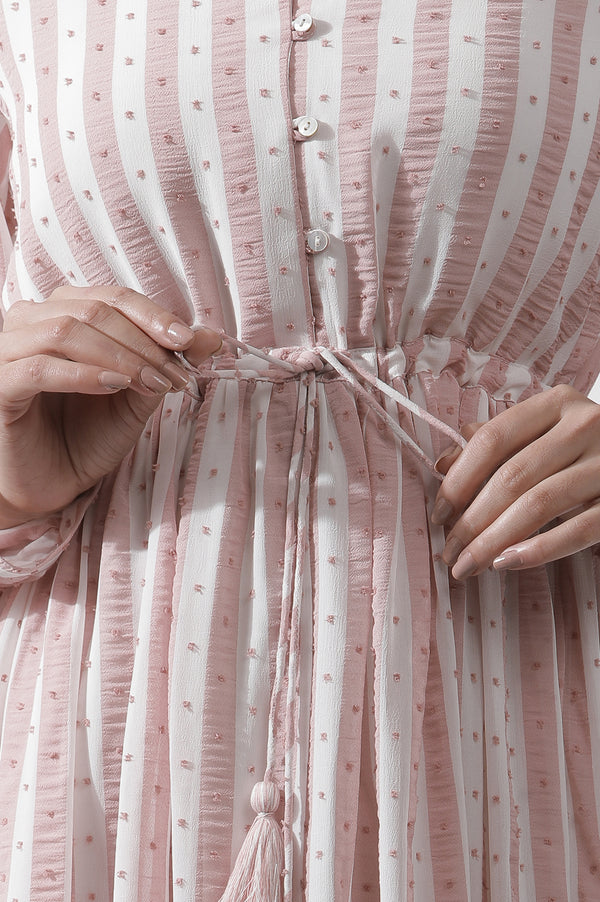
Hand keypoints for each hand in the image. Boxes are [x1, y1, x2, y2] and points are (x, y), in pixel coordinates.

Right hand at [0, 285, 220, 526]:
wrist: (50, 483)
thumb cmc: (87, 435)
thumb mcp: (136, 395)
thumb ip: (166, 362)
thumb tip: (212, 337)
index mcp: (61, 313)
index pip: (111, 297)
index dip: (153, 316)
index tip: (189, 343)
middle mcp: (29, 322)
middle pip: (92, 309)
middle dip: (144, 342)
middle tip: (177, 374)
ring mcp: (8, 351)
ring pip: (65, 331)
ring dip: (120, 356)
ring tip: (152, 384)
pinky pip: (39, 368)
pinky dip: (83, 374)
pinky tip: (114, 386)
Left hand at [430, 384, 599, 578]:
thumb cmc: (582, 447)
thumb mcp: (543, 432)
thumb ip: (495, 443)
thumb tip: (442, 464)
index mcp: (556, 404)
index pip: (493, 439)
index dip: (459, 479)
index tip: (438, 513)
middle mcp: (584, 426)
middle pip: (512, 477)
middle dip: (472, 521)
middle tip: (449, 551)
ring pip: (539, 505)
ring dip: (494, 541)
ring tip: (469, 565)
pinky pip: (579, 530)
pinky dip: (539, 550)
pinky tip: (508, 563)